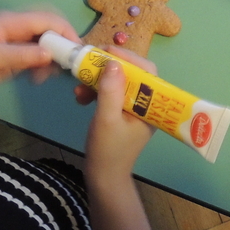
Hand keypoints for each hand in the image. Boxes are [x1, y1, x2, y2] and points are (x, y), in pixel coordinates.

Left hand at [0, 8, 77, 85]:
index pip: (47, 19)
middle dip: (62, 43)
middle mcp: (17, 26)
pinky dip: (42, 63)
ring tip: (46, 76)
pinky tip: (38, 78)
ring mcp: (16, 38)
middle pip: (49, 26)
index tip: (76, 50)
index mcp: (11, 22)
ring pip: (45, 40)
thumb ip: (21, 55)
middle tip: (65, 64)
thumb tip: (49, 54)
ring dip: (52, 56)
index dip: (65, 31)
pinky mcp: (15, 52)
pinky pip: (37, 53)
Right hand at [84, 54, 155, 186]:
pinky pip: (111, 93)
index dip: (129, 58)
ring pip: (118, 82)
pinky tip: (80, 97)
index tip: (106, 51)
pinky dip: (96, 91)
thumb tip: (113, 63)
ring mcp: (134, 108)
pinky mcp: (122, 112)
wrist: (103, 178)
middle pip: (132, 74)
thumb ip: (111, 91)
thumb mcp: (106, 119)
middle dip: (109, 68)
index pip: (147, 71)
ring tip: (79, 87)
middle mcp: (146, 104)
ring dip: (98, 80)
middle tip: (89, 63)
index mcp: (151, 105)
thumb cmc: (108, 151)